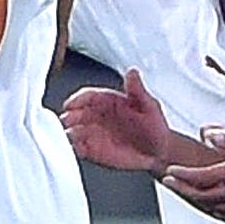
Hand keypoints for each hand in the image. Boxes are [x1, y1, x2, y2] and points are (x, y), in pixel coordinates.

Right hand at [62, 72, 180, 174]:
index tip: (70, 104)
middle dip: (69, 117)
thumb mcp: (149, 105)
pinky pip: (78, 148)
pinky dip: (74, 148)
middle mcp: (98, 116)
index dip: (77, 99)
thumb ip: (137, 90)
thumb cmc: (154, 126)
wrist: (159, 151)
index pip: (88, 96)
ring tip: (69, 137)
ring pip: (74, 131)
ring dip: (69, 134)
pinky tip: (75, 148)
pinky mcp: (93, 150)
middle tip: (65, 122)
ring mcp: (94, 133)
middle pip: (76, 114)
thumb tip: (132, 72)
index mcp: (108, 101)